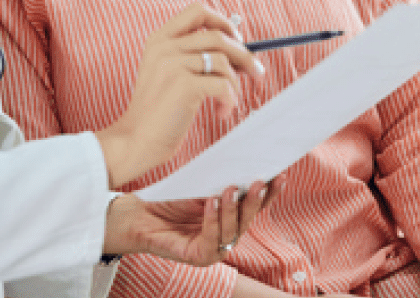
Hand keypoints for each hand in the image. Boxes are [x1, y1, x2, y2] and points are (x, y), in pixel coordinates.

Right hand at [95, 4, 263, 186]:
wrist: (136, 140)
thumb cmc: (157, 111)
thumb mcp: (166, 73)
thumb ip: (191, 56)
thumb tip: (238, 49)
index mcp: (159, 40)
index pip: (197, 11)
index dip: (223, 23)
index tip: (236, 41)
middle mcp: (164, 47)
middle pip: (218, 36)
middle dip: (243, 55)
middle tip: (254, 73)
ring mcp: (172, 64)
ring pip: (224, 62)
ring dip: (235, 84)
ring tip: (227, 102)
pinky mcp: (183, 85)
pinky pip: (224, 84)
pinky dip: (230, 100)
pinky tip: (221, 112)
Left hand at [103, 175, 281, 265]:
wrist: (139, 214)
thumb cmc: (170, 199)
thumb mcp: (200, 187)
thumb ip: (221, 182)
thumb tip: (243, 162)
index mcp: (231, 219)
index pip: (255, 207)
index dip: (269, 193)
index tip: (280, 175)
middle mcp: (226, 236)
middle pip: (248, 219)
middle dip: (256, 201)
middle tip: (260, 182)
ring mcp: (214, 249)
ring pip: (232, 230)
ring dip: (233, 209)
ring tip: (231, 189)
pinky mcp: (199, 257)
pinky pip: (211, 240)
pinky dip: (212, 220)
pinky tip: (211, 203)